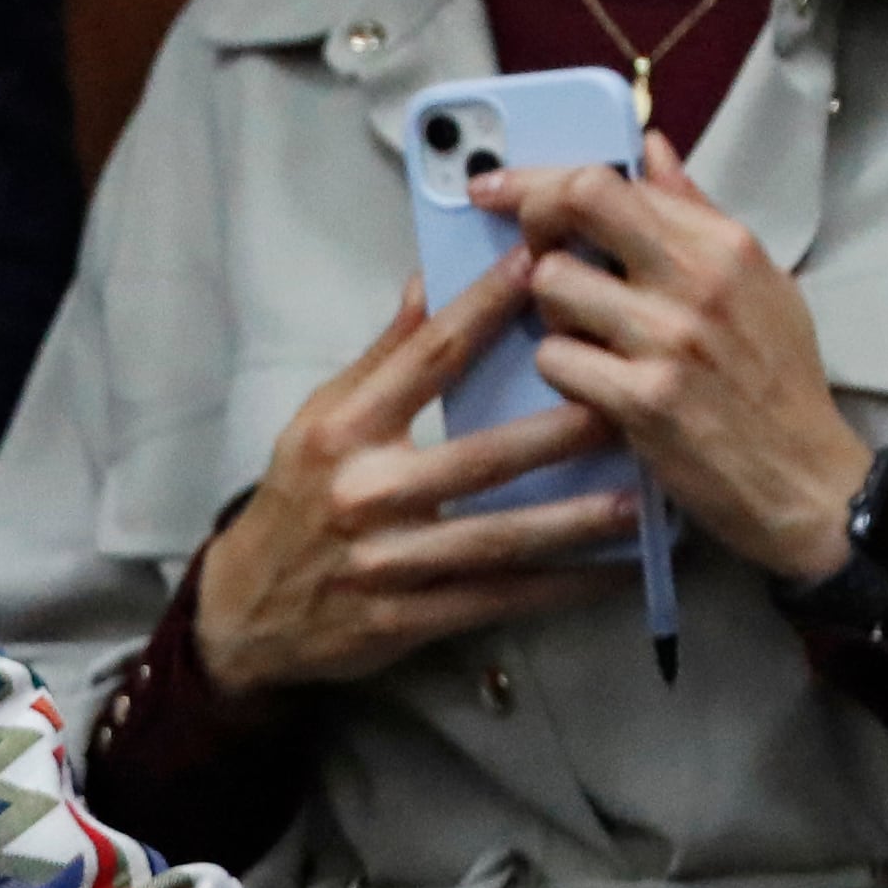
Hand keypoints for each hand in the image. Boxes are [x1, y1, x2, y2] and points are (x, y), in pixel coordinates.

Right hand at [194, 267, 635, 695]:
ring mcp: (386, 563)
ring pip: (498, 538)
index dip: (485, 312)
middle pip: (480, 456)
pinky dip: (559, 590)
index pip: (427, 361)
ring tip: (640, 501)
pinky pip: (497, 601)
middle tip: (632, 402)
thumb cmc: (296, 502)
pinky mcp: (404, 619)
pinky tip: (612, 574)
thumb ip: (381, 359)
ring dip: (575, 521)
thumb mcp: (319, 421)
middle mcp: (365, 493)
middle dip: (562, 432)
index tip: (545, 267)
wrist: (246, 613)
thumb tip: (428, 280)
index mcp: (344, 432)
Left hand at [489, 133, 869, 584]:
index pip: (610, 180)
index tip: (496, 187)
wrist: (806, 481)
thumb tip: (649, 149)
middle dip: (532, 227)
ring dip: (550, 314)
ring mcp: (669, 339)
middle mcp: (698, 280)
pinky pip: (555, 359)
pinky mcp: (643, 400)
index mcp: (724, 244)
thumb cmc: (777, 382)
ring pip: (550, 286)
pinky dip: (562, 372)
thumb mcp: (758, 282)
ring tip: (587, 338)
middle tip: (535, 260)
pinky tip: (594, 387)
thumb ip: (694, 212)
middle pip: (573, 207)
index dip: (539, 180)